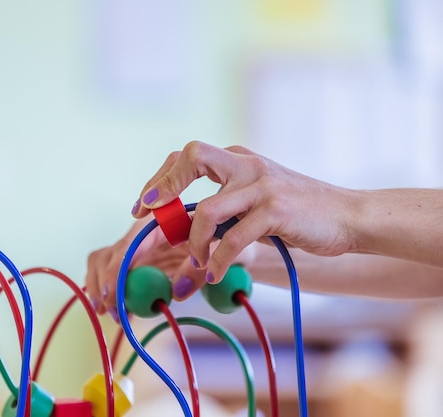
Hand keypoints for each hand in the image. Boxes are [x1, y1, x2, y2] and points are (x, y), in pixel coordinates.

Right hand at [85, 215, 256, 318]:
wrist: (241, 243)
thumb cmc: (236, 241)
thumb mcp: (225, 254)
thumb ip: (200, 269)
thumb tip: (177, 292)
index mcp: (165, 222)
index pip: (132, 243)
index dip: (119, 268)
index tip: (115, 294)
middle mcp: (148, 233)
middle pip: (110, 253)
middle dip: (105, 282)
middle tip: (111, 311)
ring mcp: (143, 248)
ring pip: (105, 262)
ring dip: (103, 287)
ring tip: (111, 314)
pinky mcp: (142, 262)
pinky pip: (117, 274)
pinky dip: (112, 290)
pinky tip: (118, 310)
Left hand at [133, 141, 359, 283]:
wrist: (349, 216)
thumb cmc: (298, 214)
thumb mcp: (256, 202)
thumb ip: (225, 209)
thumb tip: (183, 232)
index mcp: (238, 160)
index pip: (188, 156)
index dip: (160, 178)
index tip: (143, 205)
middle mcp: (247, 165)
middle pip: (192, 158)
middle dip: (163, 187)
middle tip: (148, 217)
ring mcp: (262, 185)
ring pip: (208, 209)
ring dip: (193, 242)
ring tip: (194, 264)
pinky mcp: (277, 210)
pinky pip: (233, 239)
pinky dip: (217, 260)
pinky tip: (212, 274)